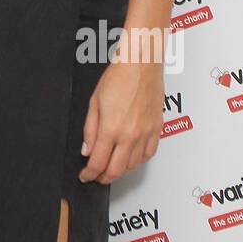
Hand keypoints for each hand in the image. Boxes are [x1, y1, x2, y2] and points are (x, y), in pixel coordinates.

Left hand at [79, 54, 163, 184]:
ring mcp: (146, 133)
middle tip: (96, 176)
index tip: (86, 175)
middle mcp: (130, 135)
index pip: (98, 162)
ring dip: (121, 171)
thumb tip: (87, 150)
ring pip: (134, 165)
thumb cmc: (119, 76)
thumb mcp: (94, 102)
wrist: (141, 64)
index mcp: (111, 128)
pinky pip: (149, 154)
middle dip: (103, 177)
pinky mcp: (157, 129)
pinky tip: (131, 159)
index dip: (89, 173)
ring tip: (111, 167)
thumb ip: (90, 130)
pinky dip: (138, 161)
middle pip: (116, 170)